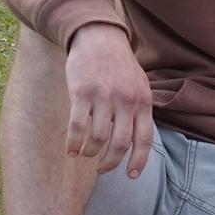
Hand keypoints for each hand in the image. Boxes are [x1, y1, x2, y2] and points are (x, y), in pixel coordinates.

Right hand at [64, 24, 153, 177]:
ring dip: (89, 152)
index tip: (130, 176)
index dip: (138, 161)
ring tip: (85, 153)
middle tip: (102, 169)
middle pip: (120, 143)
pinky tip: (70, 149)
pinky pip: (77, 126)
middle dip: (110, 162)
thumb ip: (140, 111)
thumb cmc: (120, 66)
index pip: (144, 139)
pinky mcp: (82, 92)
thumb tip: (137, 142)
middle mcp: (127, 101)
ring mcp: (104, 96)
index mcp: (144, 101)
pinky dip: (73, 143)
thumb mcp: (140, 85)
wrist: (99, 38)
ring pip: (98, 138)